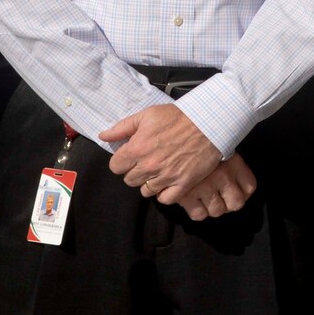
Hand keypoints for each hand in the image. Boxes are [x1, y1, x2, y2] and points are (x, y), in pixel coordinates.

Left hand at [102, 104, 222, 204]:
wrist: (210, 122)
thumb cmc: (179, 117)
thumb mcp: (148, 115)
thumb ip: (123, 127)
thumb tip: (103, 136)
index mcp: (137, 149)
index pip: (115, 167)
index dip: (123, 161)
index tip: (132, 156)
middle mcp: (149, 166)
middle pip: (129, 180)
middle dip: (136, 171)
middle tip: (148, 162)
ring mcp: (166, 176)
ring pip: (145, 191)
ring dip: (150, 182)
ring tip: (159, 172)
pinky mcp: (183, 183)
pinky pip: (165, 199)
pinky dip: (165, 194)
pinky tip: (168, 183)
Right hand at [178, 154, 258, 221]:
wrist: (171, 147)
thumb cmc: (197, 150)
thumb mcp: (220, 152)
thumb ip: (231, 169)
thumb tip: (240, 193)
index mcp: (234, 163)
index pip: (250, 188)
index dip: (243, 194)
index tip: (233, 193)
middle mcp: (223, 175)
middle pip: (236, 204)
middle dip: (227, 205)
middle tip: (217, 198)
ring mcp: (205, 186)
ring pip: (217, 211)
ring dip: (210, 208)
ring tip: (202, 197)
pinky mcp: (186, 195)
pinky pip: (199, 215)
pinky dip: (196, 211)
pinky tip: (192, 200)